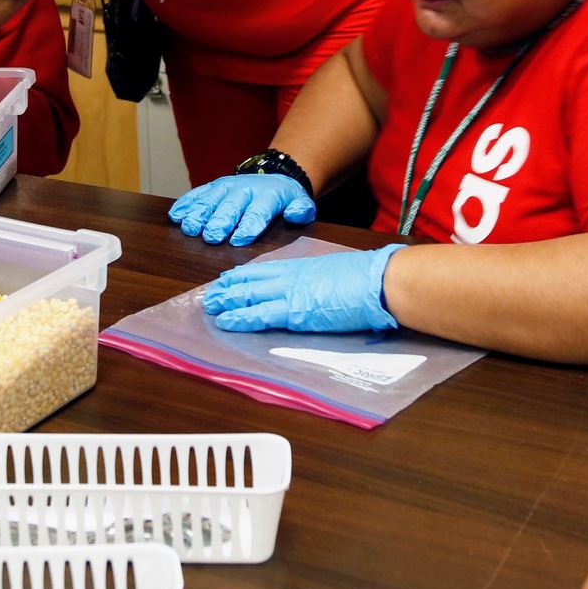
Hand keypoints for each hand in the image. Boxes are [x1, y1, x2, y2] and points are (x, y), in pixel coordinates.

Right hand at [170, 174, 315, 245]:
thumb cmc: (284, 199)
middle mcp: (243, 189)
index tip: (238, 240)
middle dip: (219, 221)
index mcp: (266, 195)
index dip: (248, 225)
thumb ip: (301, 210)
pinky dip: (185, 204)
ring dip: (198, 214)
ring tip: (189, 228)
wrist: (273, 176)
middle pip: (230, 207)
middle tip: (210, 236)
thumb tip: (295, 214)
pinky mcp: (212, 187)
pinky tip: (175, 215)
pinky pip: (196, 194)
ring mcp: (225, 187)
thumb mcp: (300, 202)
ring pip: (209, 200)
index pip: (257, 211)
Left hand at [202, 245, 402, 332]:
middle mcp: (290, 276)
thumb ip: (321, 279)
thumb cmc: (367, 277)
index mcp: (301, 266)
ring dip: (227, 302)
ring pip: (249, 296)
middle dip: (228, 288)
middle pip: (250, 280)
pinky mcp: (294, 312)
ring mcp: (290, 293)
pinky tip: (226, 322)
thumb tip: (322, 287)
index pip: (263, 269)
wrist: (377, 282)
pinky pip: (260, 315)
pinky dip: (241, 319)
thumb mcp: (336, 271)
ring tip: (210, 307)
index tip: (229, 277)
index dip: (243, 274)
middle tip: (211, 293)